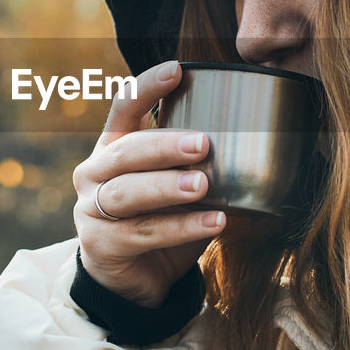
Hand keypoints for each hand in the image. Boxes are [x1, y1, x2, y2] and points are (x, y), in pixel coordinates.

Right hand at [72, 60, 224, 306]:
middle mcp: (94, 172)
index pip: (123, 108)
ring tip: (203, 184)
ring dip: (166, 187)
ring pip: (127, 193)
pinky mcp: (98, 244)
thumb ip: (197, 162)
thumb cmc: (164, 219)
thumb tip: (259, 134)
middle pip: (125, 152)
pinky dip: (180, 228)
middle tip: (202, 143)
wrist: (137, 279)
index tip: (177, 70)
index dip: (146, 87)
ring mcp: (90, 209)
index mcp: (113, 147)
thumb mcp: (178, 186)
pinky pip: (141, 233)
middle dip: (163, 145)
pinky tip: (213, 222)